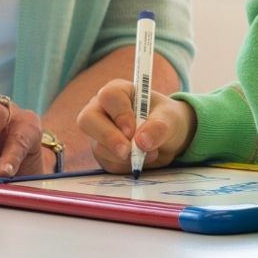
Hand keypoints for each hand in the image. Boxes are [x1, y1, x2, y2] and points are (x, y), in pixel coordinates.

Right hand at [78, 79, 194, 173]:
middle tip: (128, 151)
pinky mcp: (102, 153)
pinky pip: (107, 163)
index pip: (109, 96)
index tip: (132, 130)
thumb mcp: (170, 119)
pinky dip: (125, 165)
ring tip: (150, 153)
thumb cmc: (165, 119)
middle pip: (88, 120)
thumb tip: (141, 142)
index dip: (119, 113)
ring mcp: (99, 133)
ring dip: (124, 155)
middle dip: (109, 138)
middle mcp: (101, 110)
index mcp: (118, 92)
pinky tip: (141, 159)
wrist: (167, 138)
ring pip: (98, 146)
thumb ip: (159, 126)